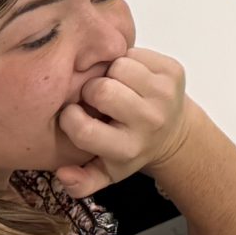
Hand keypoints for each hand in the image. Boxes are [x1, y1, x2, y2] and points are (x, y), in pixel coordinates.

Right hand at [55, 48, 193, 196]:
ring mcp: (164, 95)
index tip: (73, 115)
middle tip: (95, 97)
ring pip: (118, 66)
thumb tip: (62, 174)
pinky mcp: (173, 72)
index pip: (84, 131)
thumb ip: (80, 182)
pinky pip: (135, 52)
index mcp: (128, 148)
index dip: (70, 118)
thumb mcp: (106, 173)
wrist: (172, 132)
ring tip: (113, 85)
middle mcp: (149, 123)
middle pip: (101, 90)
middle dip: (90, 90)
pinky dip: (126, 60)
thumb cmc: (130, 148)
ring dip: (109, 72)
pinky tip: (129, 76)